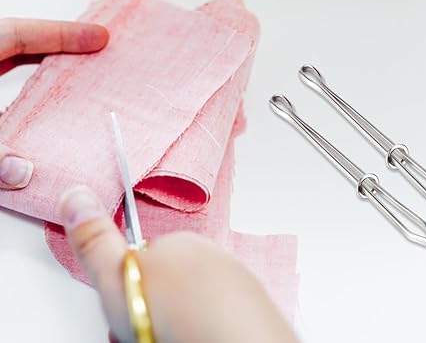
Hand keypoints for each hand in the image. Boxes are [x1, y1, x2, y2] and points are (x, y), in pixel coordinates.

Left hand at [0, 18, 107, 188]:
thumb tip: (22, 172)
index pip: (20, 33)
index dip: (62, 33)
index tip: (99, 37)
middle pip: (20, 44)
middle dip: (58, 45)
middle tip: (95, 50)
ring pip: (10, 64)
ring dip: (42, 70)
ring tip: (75, 78)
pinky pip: (3, 89)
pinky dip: (24, 98)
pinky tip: (38, 116)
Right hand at [59, 186, 299, 342]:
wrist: (227, 336)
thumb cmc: (170, 310)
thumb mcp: (117, 275)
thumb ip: (95, 240)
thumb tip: (74, 196)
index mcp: (176, 242)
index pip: (148, 258)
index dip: (133, 282)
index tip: (131, 304)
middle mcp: (207, 253)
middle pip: (173, 275)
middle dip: (158, 298)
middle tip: (149, 325)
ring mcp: (232, 275)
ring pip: (198, 293)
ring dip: (183, 311)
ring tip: (172, 333)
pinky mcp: (252, 302)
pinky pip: (222, 307)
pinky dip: (209, 320)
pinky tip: (199, 333)